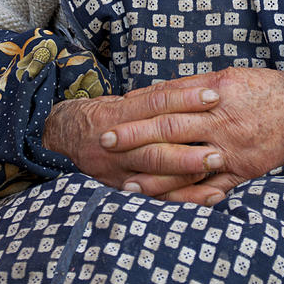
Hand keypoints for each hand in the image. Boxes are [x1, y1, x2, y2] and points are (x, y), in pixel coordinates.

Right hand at [42, 82, 224, 200]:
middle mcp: (118, 143)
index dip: (184, 99)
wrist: (64, 138)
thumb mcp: (123, 100)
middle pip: (155, 146)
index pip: (155, 103)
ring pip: (154, 173)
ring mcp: (119, 169)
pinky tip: (211, 195)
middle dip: (188, 150)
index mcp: (119, 113)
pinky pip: (157, 197)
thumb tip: (199, 86)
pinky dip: (185, 198)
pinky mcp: (124, 189)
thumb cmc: (105, 115)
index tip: (212, 95)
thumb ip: (155, 98)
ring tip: (217, 168)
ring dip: (187, 174)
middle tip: (219, 148)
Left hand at [104, 67, 283, 203]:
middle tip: (104, 144)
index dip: (136, 113)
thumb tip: (158, 92)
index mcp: (214, 94)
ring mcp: (232, 149)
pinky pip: (212, 188)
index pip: (166, 104)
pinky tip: (167, 204)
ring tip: (127, 185)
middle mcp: (220, 121)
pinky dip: (189, 197)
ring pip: (186, 164)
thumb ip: (193, 85)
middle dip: (134, 138)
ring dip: (154, 176)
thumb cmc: (264, 88)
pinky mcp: (244, 171)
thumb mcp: (228, 76)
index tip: (111, 120)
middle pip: (169, 131)